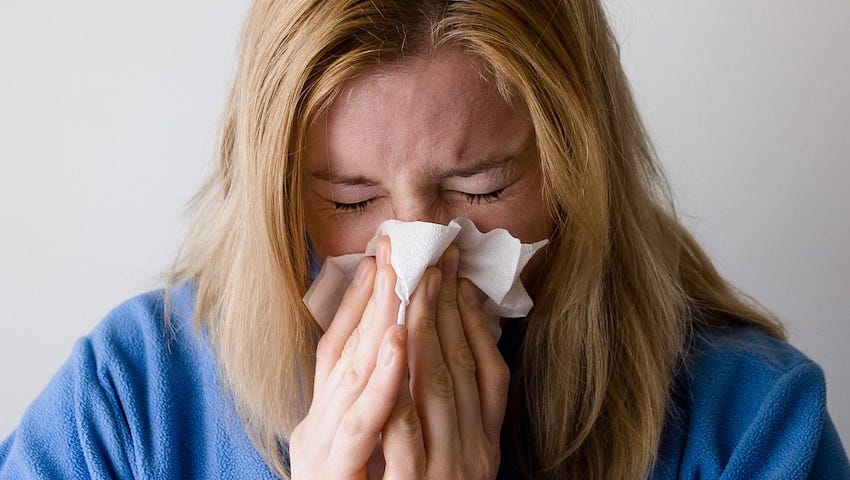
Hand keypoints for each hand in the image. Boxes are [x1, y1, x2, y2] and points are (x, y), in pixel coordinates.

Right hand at [290, 238, 407, 478]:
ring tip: (400, 273)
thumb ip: (367, 408)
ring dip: (380, 319)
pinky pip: (368, 422)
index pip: (336, 347)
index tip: (379, 256)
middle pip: (345, 349)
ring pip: (354, 373)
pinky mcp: (338, 470)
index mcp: (324, 418)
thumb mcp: (354, 447)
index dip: (356, 299)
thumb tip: (388, 358)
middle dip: (374, 294)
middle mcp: (319, 427)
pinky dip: (384, 378)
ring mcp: (327, 448)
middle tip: (396, 242)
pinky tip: (401, 340)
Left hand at [380, 245, 509, 478]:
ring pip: (437, 387)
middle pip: (461, 368)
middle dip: (444, 310)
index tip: (454, 274)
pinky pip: (403, 430)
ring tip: (412, 281)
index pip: (486, 371)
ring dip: (423, 331)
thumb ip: (462, 411)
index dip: (469, 319)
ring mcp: (447, 470)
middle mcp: (474, 454)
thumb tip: (457, 346)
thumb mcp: (457, 459)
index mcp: (484, 444)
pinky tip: (391, 344)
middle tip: (431, 257)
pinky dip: (397, 383)